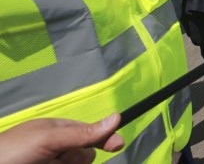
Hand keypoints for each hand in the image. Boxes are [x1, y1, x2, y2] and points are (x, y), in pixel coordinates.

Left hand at [0, 114, 124, 163]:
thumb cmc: (10, 152)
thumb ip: (82, 132)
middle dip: (75, 160)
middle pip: (84, 155)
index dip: (105, 138)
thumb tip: (116, 118)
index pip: (89, 132)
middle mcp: (55, 148)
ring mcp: (51, 163)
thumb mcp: (48, 139)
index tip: (118, 145)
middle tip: (55, 160)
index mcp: (57, 131)